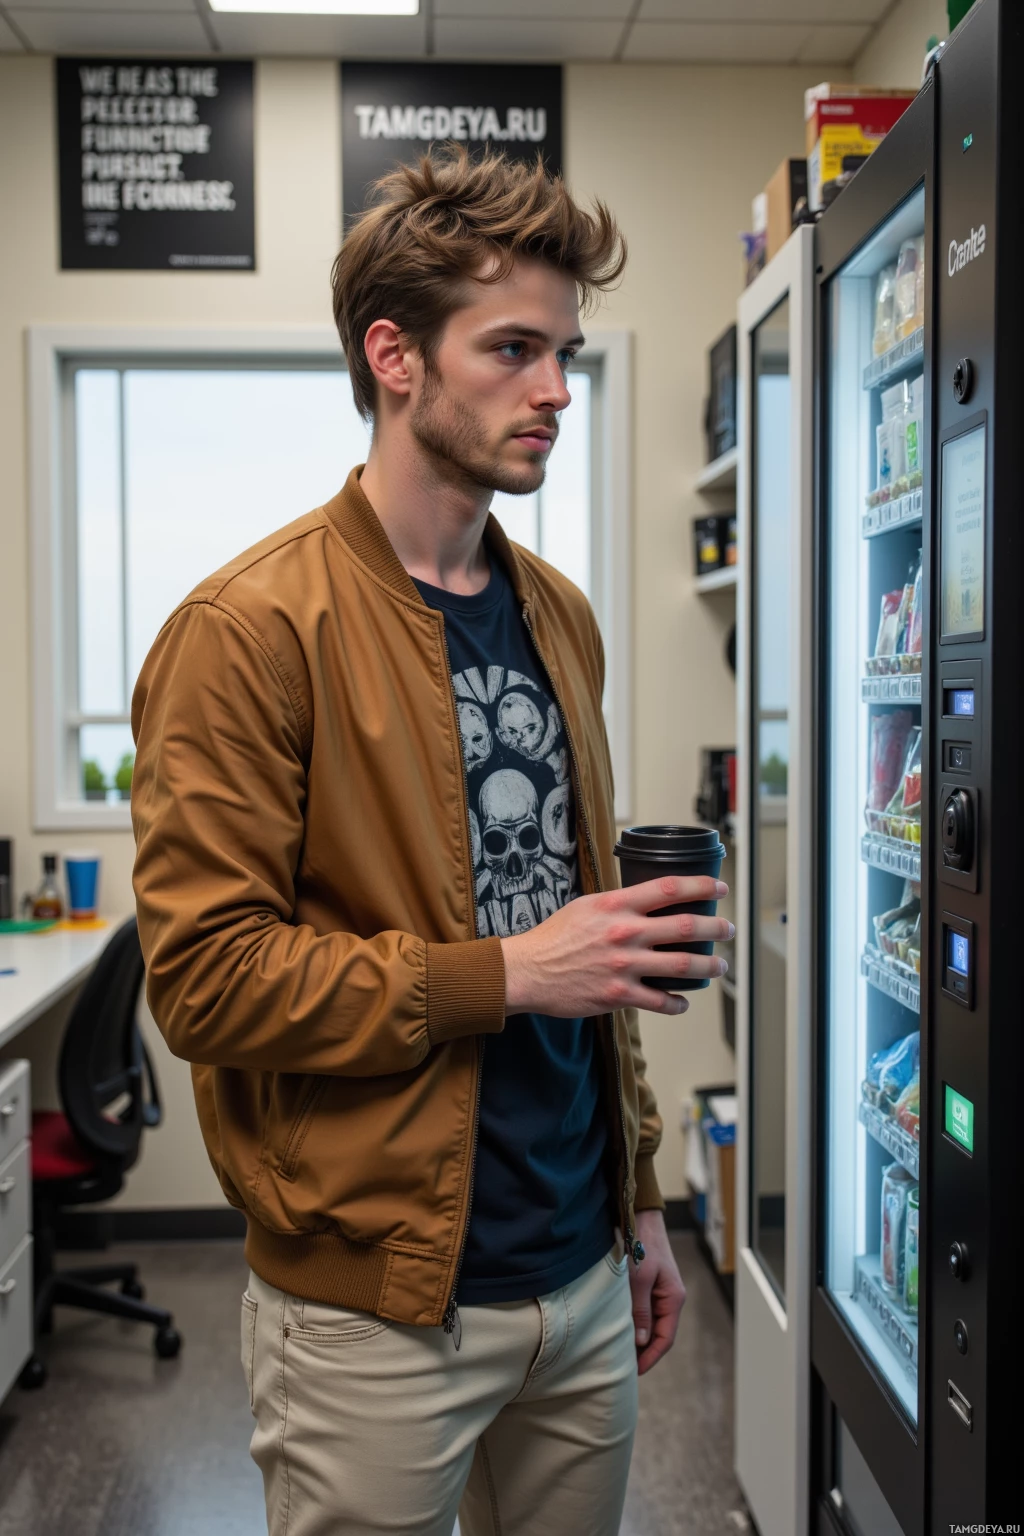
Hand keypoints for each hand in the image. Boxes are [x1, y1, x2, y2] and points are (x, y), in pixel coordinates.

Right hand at [499, 876, 731, 1017]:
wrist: (528, 972)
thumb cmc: (554, 937)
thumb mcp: (587, 906)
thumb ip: (618, 903)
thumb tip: (646, 900)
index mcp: (617, 905)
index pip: (670, 888)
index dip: (701, 886)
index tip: (719, 887)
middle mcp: (625, 933)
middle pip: (685, 926)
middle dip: (716, 928)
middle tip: (728, 929)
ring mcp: (624, 965)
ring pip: (682, 965)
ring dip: (709, 966)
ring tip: (720, 966)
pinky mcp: (620, 995)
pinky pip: (661, 1001)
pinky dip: (677, 1003)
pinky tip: (683, 1001)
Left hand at [628, 1209, 685, 1375]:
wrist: (640, 1217)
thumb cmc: (642, 1245)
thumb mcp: (639, 1279)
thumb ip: (640, 1309)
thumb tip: (640, 1341)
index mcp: (673, 1298)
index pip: (664, 1338)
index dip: (650, 1358)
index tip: (634, 1372)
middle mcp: (670, 1298)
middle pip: (658, 1334)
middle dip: (643, 1352)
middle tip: (623, 1366)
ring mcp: (661, 1292)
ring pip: (650, 1323)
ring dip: (638, 1338)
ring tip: (620, 1352)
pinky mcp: (650, 1285)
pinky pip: (644, 1311)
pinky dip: (635, 1323)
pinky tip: (621, 1329)